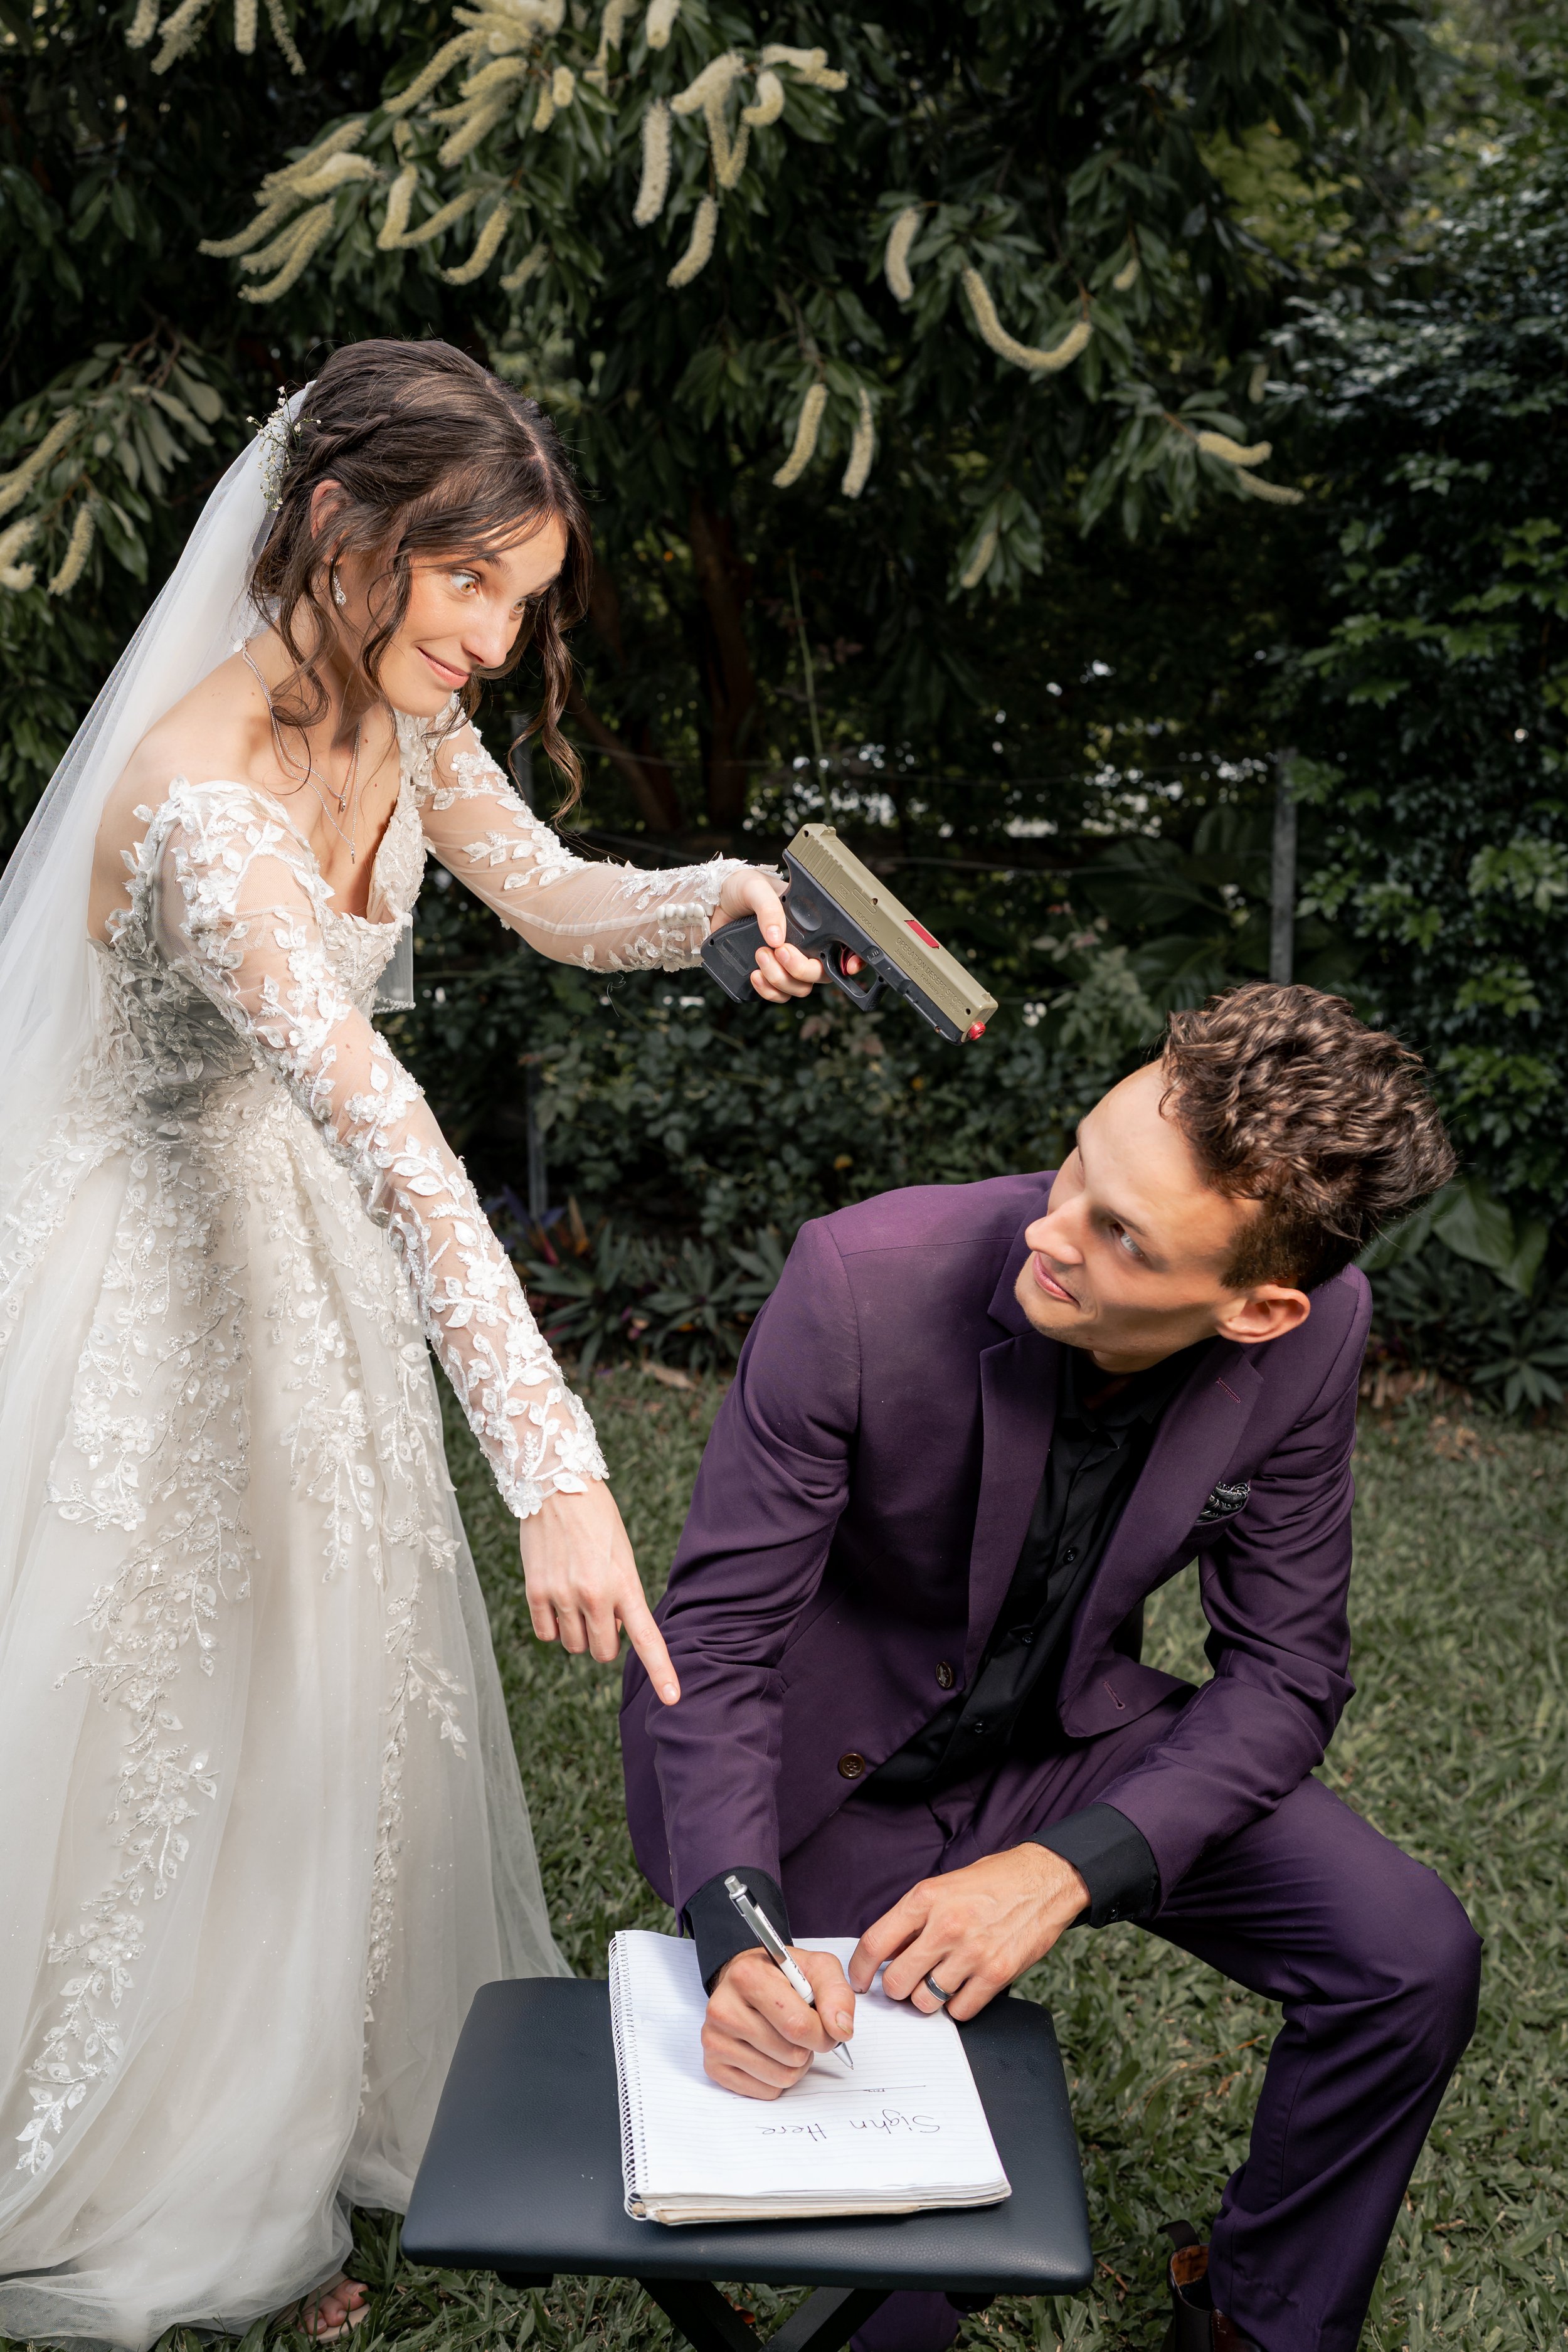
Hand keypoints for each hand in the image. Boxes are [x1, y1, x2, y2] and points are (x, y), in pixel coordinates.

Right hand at [518, 1480, 679, 1704]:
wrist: (558, 1484)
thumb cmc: (597, 1519)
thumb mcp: (623, 1555)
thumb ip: (622, 1595)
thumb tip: (610, 1632)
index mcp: (625, 1584)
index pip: (647, 1638)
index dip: (661, 1672)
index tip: (674, 1699)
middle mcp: (594, 1595)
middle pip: (602, 1652)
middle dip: (604, 1642)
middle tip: (601, 1613)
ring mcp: (562, 1595)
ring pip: (573, 1645)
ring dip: (577, 1631)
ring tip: (576, 1596)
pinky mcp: (535, 1591)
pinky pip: (546, 1633)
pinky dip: (552, 1625)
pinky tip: (555, 1597)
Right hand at [703, 1945, 856, 2096]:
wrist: (746, 1981)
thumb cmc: (783, 1977)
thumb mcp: (817, 1969)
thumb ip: (836, 1994)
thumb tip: (840, 2030)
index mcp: (747, 1977)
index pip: (797, 2026)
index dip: (823, 2032)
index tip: (823, 2024)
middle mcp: (723, 2009)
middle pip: (791, 2054)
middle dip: (808, 2047)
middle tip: (801, 2029)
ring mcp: (714, 2040)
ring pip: (781, 2077)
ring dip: (795, 2064)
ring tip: (787, 2040)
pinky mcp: (714, 2066)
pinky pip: (766, 2092)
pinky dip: (778, 2079)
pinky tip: (770, 2053)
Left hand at [710, 867, 861, 1003]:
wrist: (711, 903)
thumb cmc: (739, 888)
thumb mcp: (755, 887)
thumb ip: (769, 909)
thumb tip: (777, 938)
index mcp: (810, 921)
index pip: (841, 944)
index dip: (851, 959)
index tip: (848, 967)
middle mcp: (804, 945)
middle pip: (821, 973)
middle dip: (801, 969)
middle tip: (779, 951)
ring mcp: (786, 963)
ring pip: (800, 988)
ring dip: (780, 979)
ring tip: (759, 955)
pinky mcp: (767, 974)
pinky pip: (778, 995)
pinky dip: (767, 990)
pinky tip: (754, 974)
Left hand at [848, 1845, 1088, 2021]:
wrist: (1046, 1879)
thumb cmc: (995, 1880)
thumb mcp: (944, 1886)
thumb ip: (914, 1918)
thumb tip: (886, 1953)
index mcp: (926, 1898)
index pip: (876, 1943)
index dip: (861, 1969)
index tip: (861, 1980)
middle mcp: (946, 1926)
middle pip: (897, 1982)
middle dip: (897, 1988)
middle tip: (906, 1982)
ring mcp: (972, 1952)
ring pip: (926, 2001)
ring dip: (927, 1999)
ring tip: (938, 1983)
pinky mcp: (997, 1973)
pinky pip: (960, 2010)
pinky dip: (957, 2006)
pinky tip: (963, 1988)